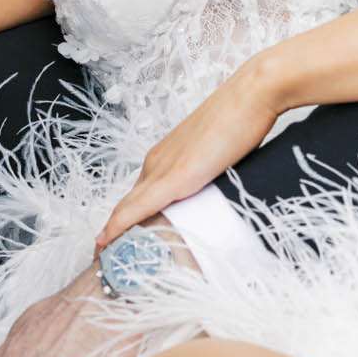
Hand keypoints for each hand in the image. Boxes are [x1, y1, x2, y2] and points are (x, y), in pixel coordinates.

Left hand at [96, 54, 284, 246]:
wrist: (252, 95)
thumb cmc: (241, 121)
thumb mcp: (218, 156)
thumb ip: (208, 175)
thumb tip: (213, 194)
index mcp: (164, 158)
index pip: (137, 197)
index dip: (124, 222)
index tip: (114, 245)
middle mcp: (156, 162)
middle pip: (128, 206)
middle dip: (115, 233)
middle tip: (105, 261)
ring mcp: (162, 168)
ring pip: (127, 209)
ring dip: (114, 234)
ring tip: (105, 260)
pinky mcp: (175, 177)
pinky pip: (138, 207)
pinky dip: (119, 226)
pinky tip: (107, 241)